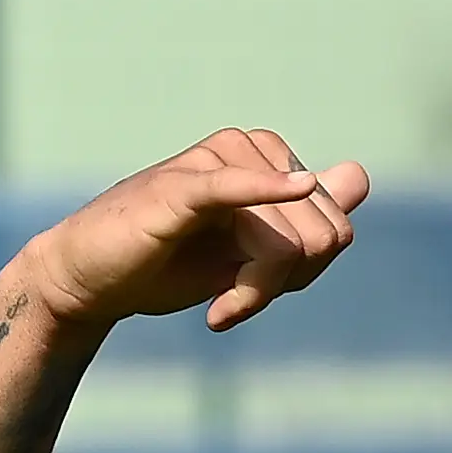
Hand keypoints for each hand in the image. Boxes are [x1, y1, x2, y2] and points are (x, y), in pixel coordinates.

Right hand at [22, 130, 370, 334]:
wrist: (94, 278)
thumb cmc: (170, 263)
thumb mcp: (250, 249)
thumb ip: (306, 218)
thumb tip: (357, 175)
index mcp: (271, 160)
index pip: (336, 229)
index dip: (306, 275)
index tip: (260, 289)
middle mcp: (249, 148)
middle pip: (320, 238)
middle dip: (282, 286)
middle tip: (233, 303)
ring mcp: (215, 162)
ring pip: (286, 242)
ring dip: (256, 292)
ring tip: (218, 304)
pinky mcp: (182, 186)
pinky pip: (237, 187)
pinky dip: (266, 190)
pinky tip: (295, 187)